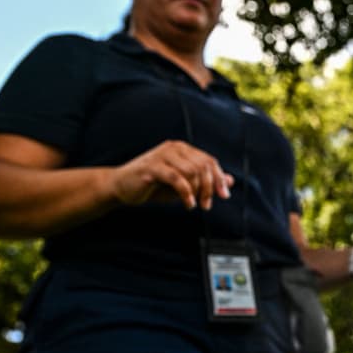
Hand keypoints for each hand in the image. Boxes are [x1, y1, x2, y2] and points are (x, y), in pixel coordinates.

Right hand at [108, 140, 233, 209]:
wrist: (122, 187)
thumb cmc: (154, 185)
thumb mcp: (184, 184)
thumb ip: (205, 181)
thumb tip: (230, 181)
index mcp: (183, 149)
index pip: (209, 161)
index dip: (219, 178)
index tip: (224, 195)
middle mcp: (174, 148)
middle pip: (203, 165)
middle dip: (210, 187)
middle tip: (207, 205)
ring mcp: (162, 155)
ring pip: (192, 172)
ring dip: (198, 192)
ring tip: (195, 205)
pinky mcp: (152, 167)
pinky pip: (177, 178)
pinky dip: (186, 193)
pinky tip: (188, 204)